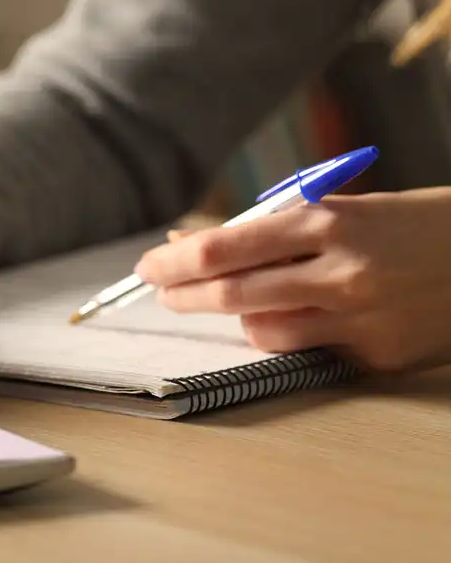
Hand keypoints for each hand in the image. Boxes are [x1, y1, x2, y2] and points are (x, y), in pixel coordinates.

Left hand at [134, 188, 450, 372]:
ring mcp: (362, 319)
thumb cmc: (413, 223)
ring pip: (262, 331)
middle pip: (232, 294)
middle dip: (183, 294)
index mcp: (330, 222)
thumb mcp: (346, 206)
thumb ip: (273, 226)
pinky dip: (284, 334)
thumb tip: (194, 241)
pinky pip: (306, 352)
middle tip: (160, 290)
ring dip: (233, 317)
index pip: (226, 248)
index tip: (149, 264)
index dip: (176, 261)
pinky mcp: (379, 356)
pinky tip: (285, 317)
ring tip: (226, 300)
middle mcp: (342, 272)